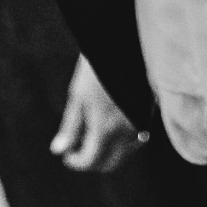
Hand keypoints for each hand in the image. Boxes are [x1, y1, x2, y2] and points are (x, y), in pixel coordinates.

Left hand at [50, 56, 145, 172]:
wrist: (125, 43)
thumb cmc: (96, 68)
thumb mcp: (77, 96)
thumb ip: (70, 127)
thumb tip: (58, 150)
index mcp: (105, 129)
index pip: (90, 161)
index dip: (75, 161)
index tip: (66, 154)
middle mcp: (126, 132)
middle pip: (110, 163)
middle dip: (92, 161)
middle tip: (77, 148)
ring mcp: (140, 125)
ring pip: (124, 153)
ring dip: (108, 151)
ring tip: (91, 134)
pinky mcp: (148, 115)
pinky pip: (135, 140)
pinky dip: (121, 142)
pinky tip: (109, 127)